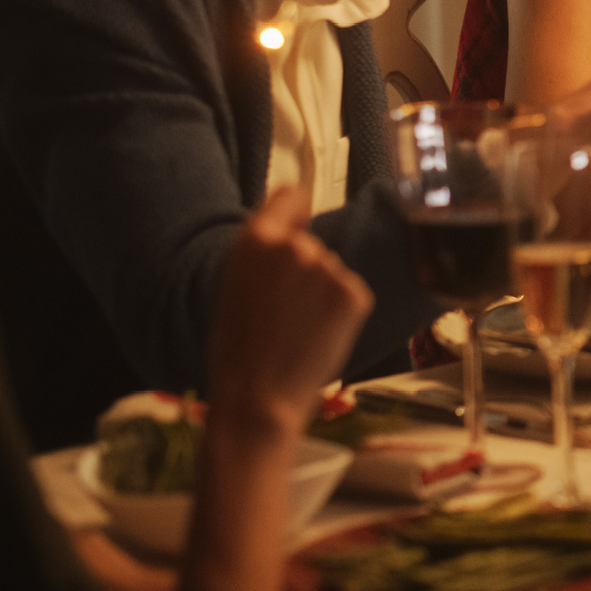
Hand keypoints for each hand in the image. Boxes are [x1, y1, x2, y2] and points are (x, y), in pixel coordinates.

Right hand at [206, 187, 372, 436]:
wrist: (259, 396)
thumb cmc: (238, 348)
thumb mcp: (235, 285)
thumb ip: (264, 252)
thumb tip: (296, 224)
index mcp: (256, 240)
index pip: (291, 195)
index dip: (295, 210)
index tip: (299, 217)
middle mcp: (296, 247)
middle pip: (311, 243)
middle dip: (304, 268)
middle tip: (282, 308)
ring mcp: (329, 269)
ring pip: (331, 271)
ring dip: (322, 292)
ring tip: (296, 327)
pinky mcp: (355, 294)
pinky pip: (350, 293)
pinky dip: (340, 311)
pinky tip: (317, 334)